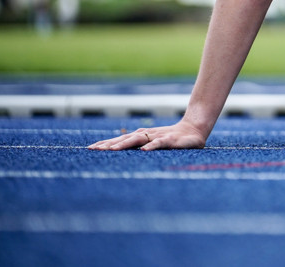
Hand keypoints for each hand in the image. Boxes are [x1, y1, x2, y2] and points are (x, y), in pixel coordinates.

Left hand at [88, 120, 206, 150]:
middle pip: (125, 139)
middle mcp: (147, 135)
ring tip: (111, 150)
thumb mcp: (155, 143)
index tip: (89, 149)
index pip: (120, 139)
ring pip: (138, 139)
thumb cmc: (172, 139)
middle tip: (94, 150)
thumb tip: (122, 155)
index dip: (105, 143)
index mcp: (141, 136)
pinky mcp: (171, 140)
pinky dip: (152, 146)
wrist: (195, 129)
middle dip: (109, 144)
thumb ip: (141, 147)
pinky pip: (160, 143)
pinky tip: (144, 150)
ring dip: (124, 144)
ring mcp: (158, 136)